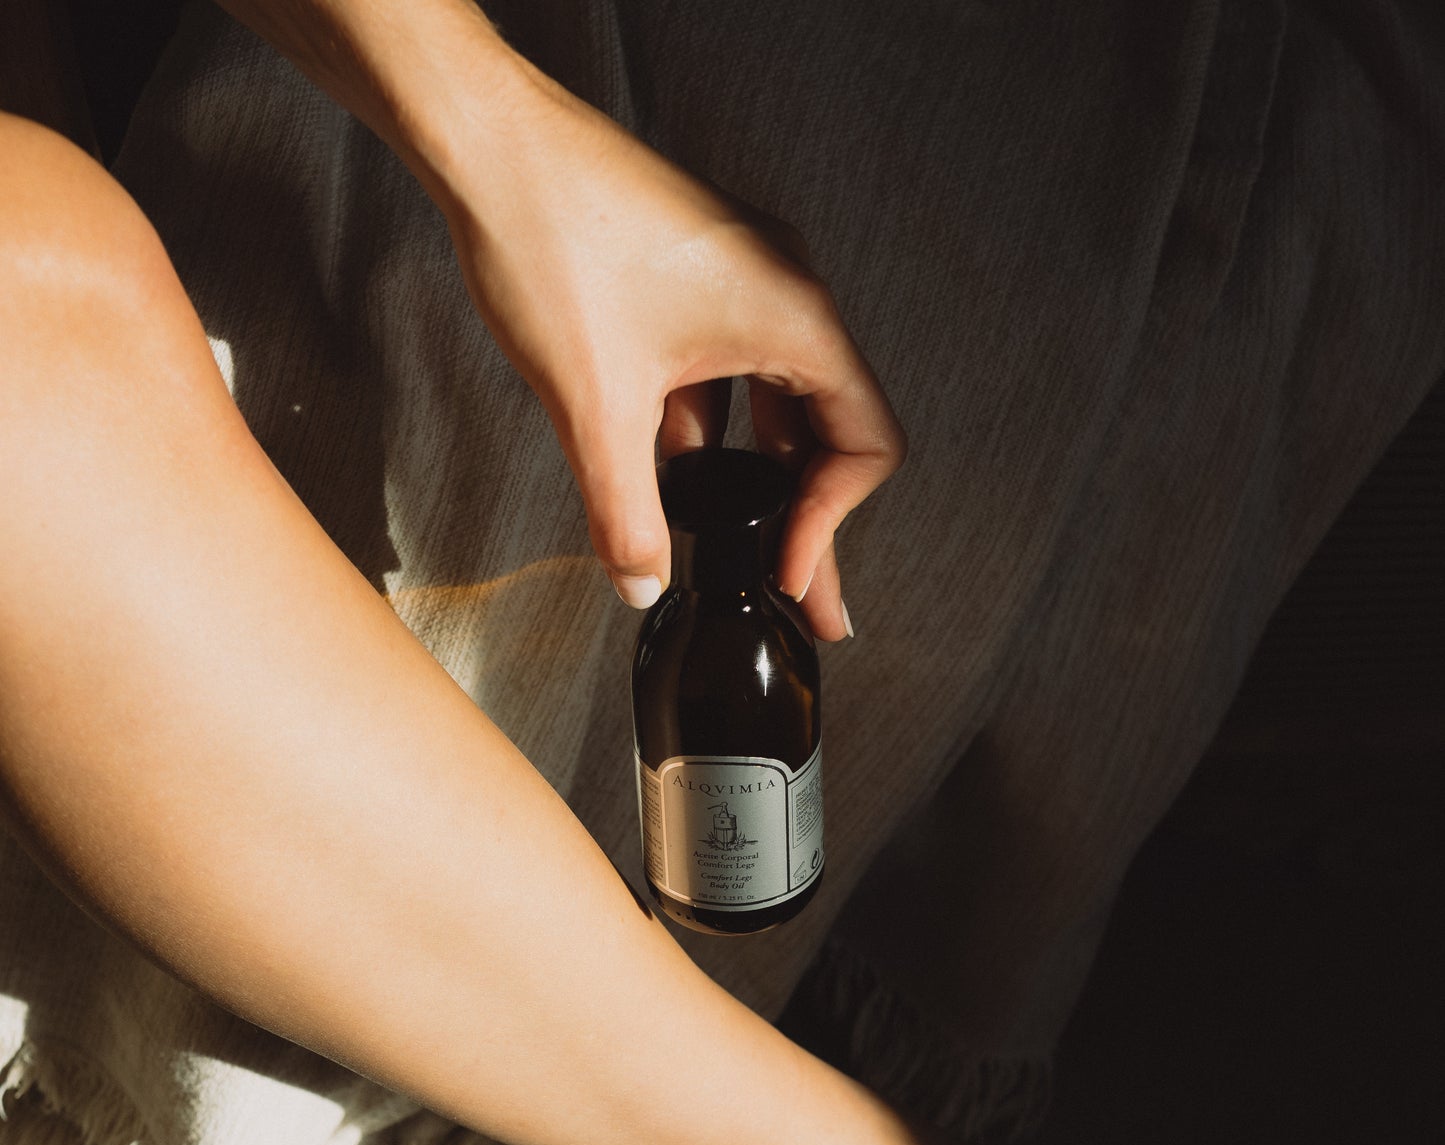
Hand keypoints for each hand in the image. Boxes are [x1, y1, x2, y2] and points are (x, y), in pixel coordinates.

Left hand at [440, 40, 905, 639]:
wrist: (488, 145)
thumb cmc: (550, 235)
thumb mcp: (595, 408)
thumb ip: (627, 516)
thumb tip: (642, 583)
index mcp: (792, 315)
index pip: (866, 443)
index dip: (830, 522)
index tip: (780, 568)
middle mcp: (784, 290)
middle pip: (829, 430)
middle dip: (805, 515)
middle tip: (789, 585)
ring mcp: (744, 280)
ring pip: (778, 404)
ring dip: (758, 475)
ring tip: (736, 541)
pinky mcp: (700, 279)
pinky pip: (734, 373)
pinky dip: (714, 431)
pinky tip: (671, 474)